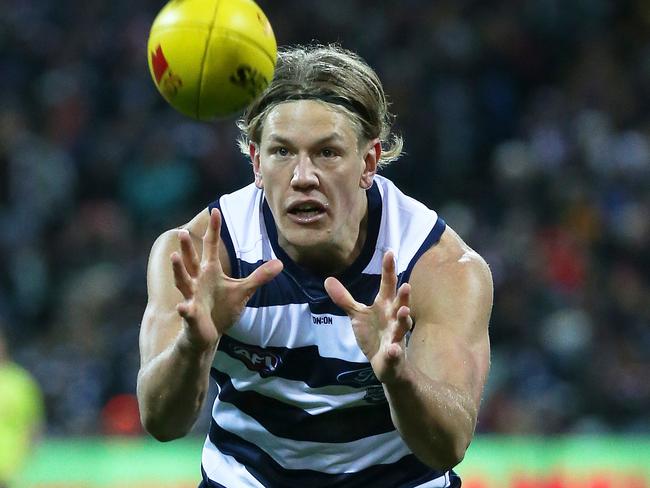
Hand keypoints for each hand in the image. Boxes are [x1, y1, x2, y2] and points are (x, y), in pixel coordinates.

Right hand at [171, 208, 282, 351]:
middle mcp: (198, 280)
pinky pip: (187, 312)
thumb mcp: (243, 290)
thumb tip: (280, 264)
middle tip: (183, 231)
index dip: (214, 229)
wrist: (208, 334)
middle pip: (191, 260)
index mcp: (210, 271)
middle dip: (187, 247)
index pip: (210, 246)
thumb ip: (259, 276)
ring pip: (183, 281)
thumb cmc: (222, 308)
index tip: (215, 210)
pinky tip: (183, 308)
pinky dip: (185, 310)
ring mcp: (192, 296)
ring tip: (174, 257)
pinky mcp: (192, 315)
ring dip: (178, 270)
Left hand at [324, 251, 411, 383]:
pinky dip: (394, 351)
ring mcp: (396, 336)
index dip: (389, 270)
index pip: (388, 285)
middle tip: (405, 285)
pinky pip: (395, 352)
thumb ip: (344, 299)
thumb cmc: (374, 334)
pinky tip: (393, 349)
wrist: (385, 362)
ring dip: (404, 319)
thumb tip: (327, 279)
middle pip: (400, 304)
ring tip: (404, 311)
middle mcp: (393, 318)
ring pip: (402, 326)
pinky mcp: (394, 354)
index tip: (390, 252)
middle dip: (403, 296)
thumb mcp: (357, 315)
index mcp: (384, 306)